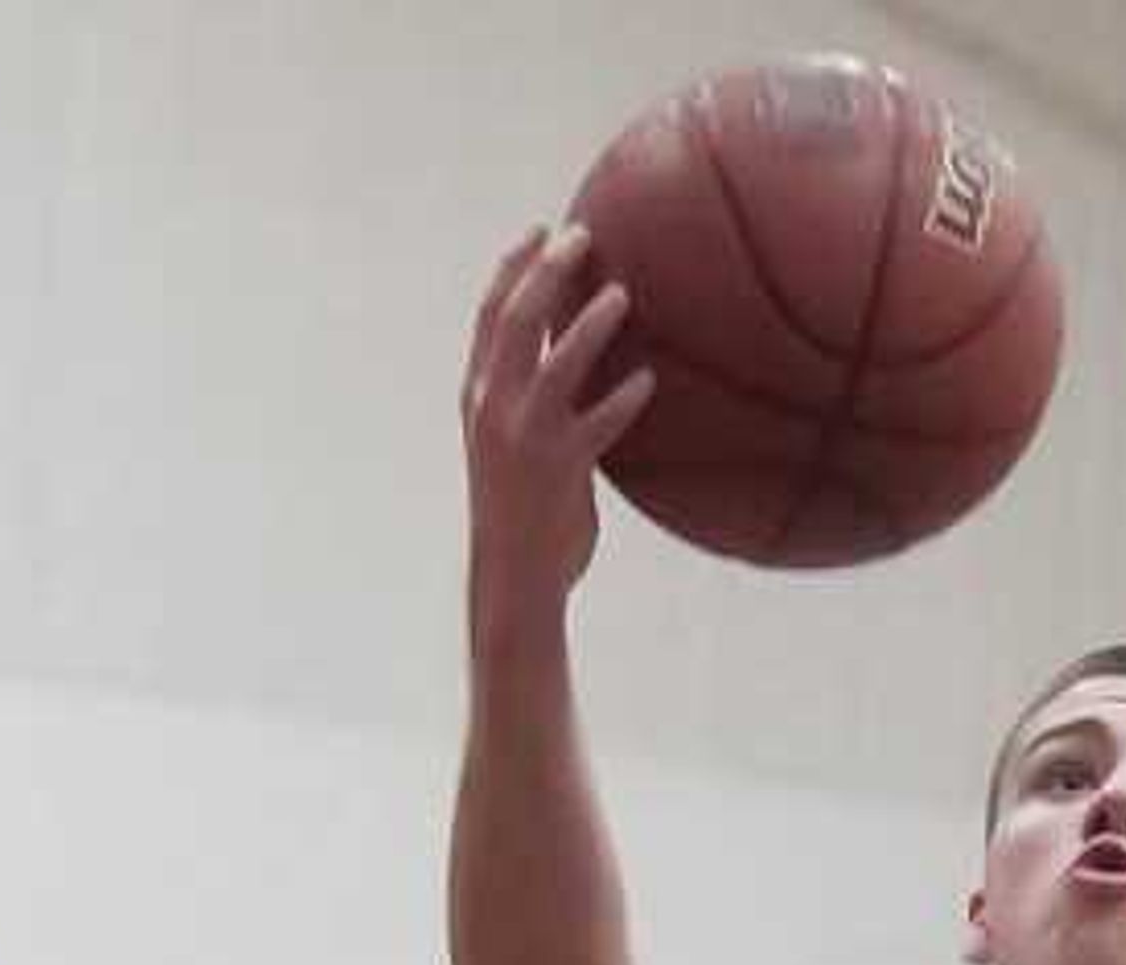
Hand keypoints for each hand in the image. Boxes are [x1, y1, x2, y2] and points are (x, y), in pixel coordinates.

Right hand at [463, 224, 654, 615]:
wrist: (512, 575)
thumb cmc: (518, 509)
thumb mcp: (506, 443)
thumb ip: (525, 398)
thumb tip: (567, 357)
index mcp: (477, 393)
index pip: (491, 314)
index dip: (514, 266)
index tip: (541, 230)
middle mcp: (493, 405)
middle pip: (517, 318)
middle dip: (548, 270)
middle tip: (582, 236)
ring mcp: (525, 435)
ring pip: (556, 360)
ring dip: (589, 322)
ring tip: (621, 294)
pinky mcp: (560, 467)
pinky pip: (599, 422)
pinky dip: (625, 399)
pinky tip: (648, 380)